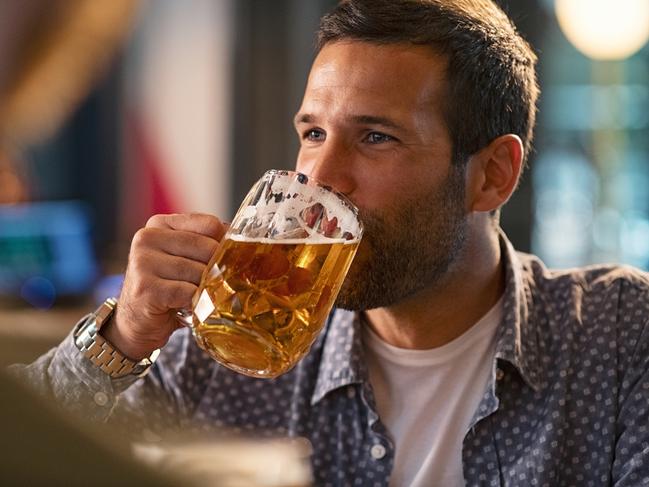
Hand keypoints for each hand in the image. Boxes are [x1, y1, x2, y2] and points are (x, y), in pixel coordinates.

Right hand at [101, 213, 225, 359]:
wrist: (136, 322)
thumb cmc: (167, 287)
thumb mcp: (184, 258)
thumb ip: (206, 244)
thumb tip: (243, 242)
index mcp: (159, 224)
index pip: (209, 224)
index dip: (223, 244)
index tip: (225, 259)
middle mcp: (147, 238)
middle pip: (207, 248)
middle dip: (216, 269)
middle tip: (213, 284)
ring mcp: (143, 262)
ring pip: (199, 272)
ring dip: (205, 288)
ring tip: (197, 296)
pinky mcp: (146, 288)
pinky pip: (188, 292)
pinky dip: (195, 302)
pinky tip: (188, 306)